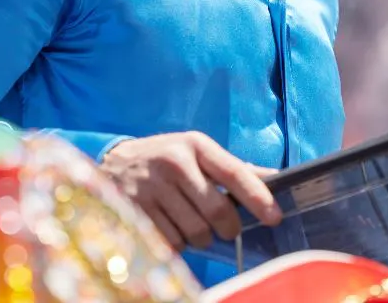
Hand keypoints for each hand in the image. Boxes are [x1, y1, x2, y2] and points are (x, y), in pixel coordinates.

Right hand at [99, 132, 282, 250]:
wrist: (112, 162)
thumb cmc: (166, 159)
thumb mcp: (197, 153)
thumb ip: (232, 168)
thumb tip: (276, 178)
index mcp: (195, 145)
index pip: (234, 173)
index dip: (258, 198)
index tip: (275, 217)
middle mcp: (173, 162)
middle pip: (217, 212)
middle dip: (228, 228)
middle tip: (225, 228)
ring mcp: (151, 187)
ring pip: (196, 233)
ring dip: (200, 237)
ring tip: (188, 221)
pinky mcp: (134, 210)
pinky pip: (172, 243)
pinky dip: (177, 242)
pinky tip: (168, 225)